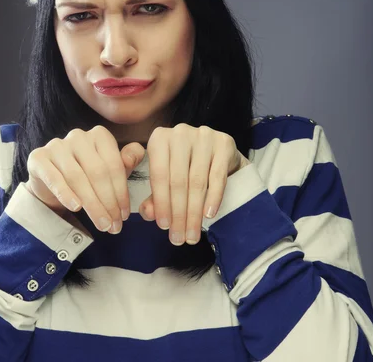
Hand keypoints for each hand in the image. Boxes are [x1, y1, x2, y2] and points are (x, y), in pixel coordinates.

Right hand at [25, 125, 143, 233]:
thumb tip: (136, 154)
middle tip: (113, 226)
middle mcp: (78, 136)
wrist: (51, 183)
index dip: (120, 192)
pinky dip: (66, 194)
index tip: (124, 215)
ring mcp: (57, 145)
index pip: (113, 165)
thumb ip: (126, 161)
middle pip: (97, 172)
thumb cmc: (87, 176)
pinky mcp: (38, 157)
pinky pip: (54, 178)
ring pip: (77, 177)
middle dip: (107, 202)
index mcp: (99, 135)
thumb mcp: (110, 171)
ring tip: (101, 224)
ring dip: (91, 204)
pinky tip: (76, 208)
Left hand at [138, 124, 249, 245]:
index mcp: (160, 138)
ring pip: (197, 181)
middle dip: (178, 213)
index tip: (164, 227)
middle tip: (179, 238)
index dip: (161, 203)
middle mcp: (180, 133)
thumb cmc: (186, 168)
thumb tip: (148, 213)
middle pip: (178, 180)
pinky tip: (209, 215)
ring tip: (192, 233)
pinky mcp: (224, 142)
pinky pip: (217, 176)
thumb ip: (155, 197)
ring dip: (194, 212)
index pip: (159, 175)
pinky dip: (213, 198)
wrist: (219, 153)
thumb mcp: (167, 179)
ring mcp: (203, 135)